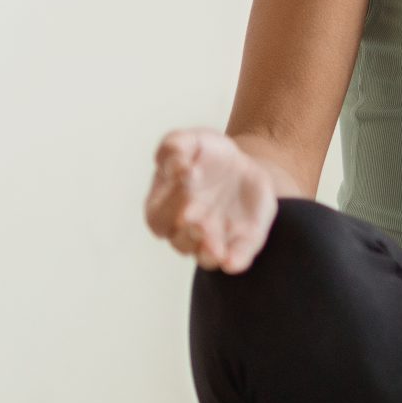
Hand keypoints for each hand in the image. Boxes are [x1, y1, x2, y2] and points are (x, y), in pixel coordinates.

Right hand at [145, 127, 279, 272]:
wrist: (243, 165)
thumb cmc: (206, 154)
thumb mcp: (191, 140)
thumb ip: (175, 146)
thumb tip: (174, 165)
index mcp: (164, 205)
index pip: (158, 214)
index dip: (170, 202)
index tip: (187, 178)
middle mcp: (185, 228)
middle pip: (180, 238)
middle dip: (189, 231)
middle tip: (197, 221)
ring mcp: (213, 239)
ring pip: (204, 255)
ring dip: (208, 252)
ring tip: (215, 248)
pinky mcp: (241, 242)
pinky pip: (235, 260)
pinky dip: (234, 262)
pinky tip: (233, 262)